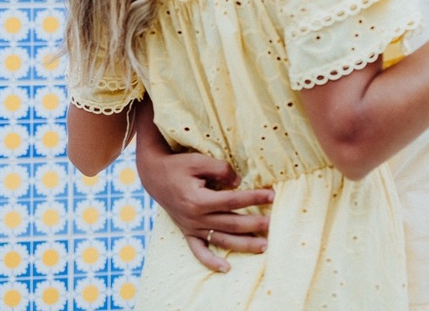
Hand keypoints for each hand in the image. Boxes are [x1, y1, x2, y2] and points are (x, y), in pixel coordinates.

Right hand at [138, 150, 273, 271]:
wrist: (154, 176)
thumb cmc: (178, 166)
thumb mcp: (198, 160)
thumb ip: (221, 170)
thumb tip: (239, 183)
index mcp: (198, 200)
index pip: (232, 201)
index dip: (253, 198)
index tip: (271, 195)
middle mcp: (195, 217)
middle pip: (231, 223)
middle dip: (254, 224)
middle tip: (273, 224)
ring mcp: (191, 227)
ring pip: (221, 239)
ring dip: (243, 244)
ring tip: (263, 246)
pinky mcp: (187, 232)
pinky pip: (199, 251)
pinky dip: (211, 261)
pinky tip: (226, 268)